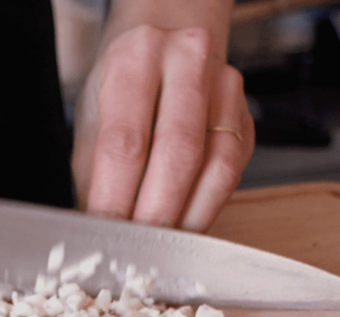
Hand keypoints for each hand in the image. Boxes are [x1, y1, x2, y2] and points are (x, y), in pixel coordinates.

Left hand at [71, 23, 253, 232]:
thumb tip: (93, 228)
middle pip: (177, 154)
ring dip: (188, 217)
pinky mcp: (246, 117)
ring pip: (216, 168)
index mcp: (137, 58)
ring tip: (162, 244)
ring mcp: (225, 87)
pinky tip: (185, 226)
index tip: (107, 233)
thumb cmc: (124, 84)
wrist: (167, 44)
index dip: (116, 197)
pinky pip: (232, 173)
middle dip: (156, 214)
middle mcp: (187, 62)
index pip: (126, 141)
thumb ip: (94, 171)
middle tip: (136, 249)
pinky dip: (207, 208)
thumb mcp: (94, 114)